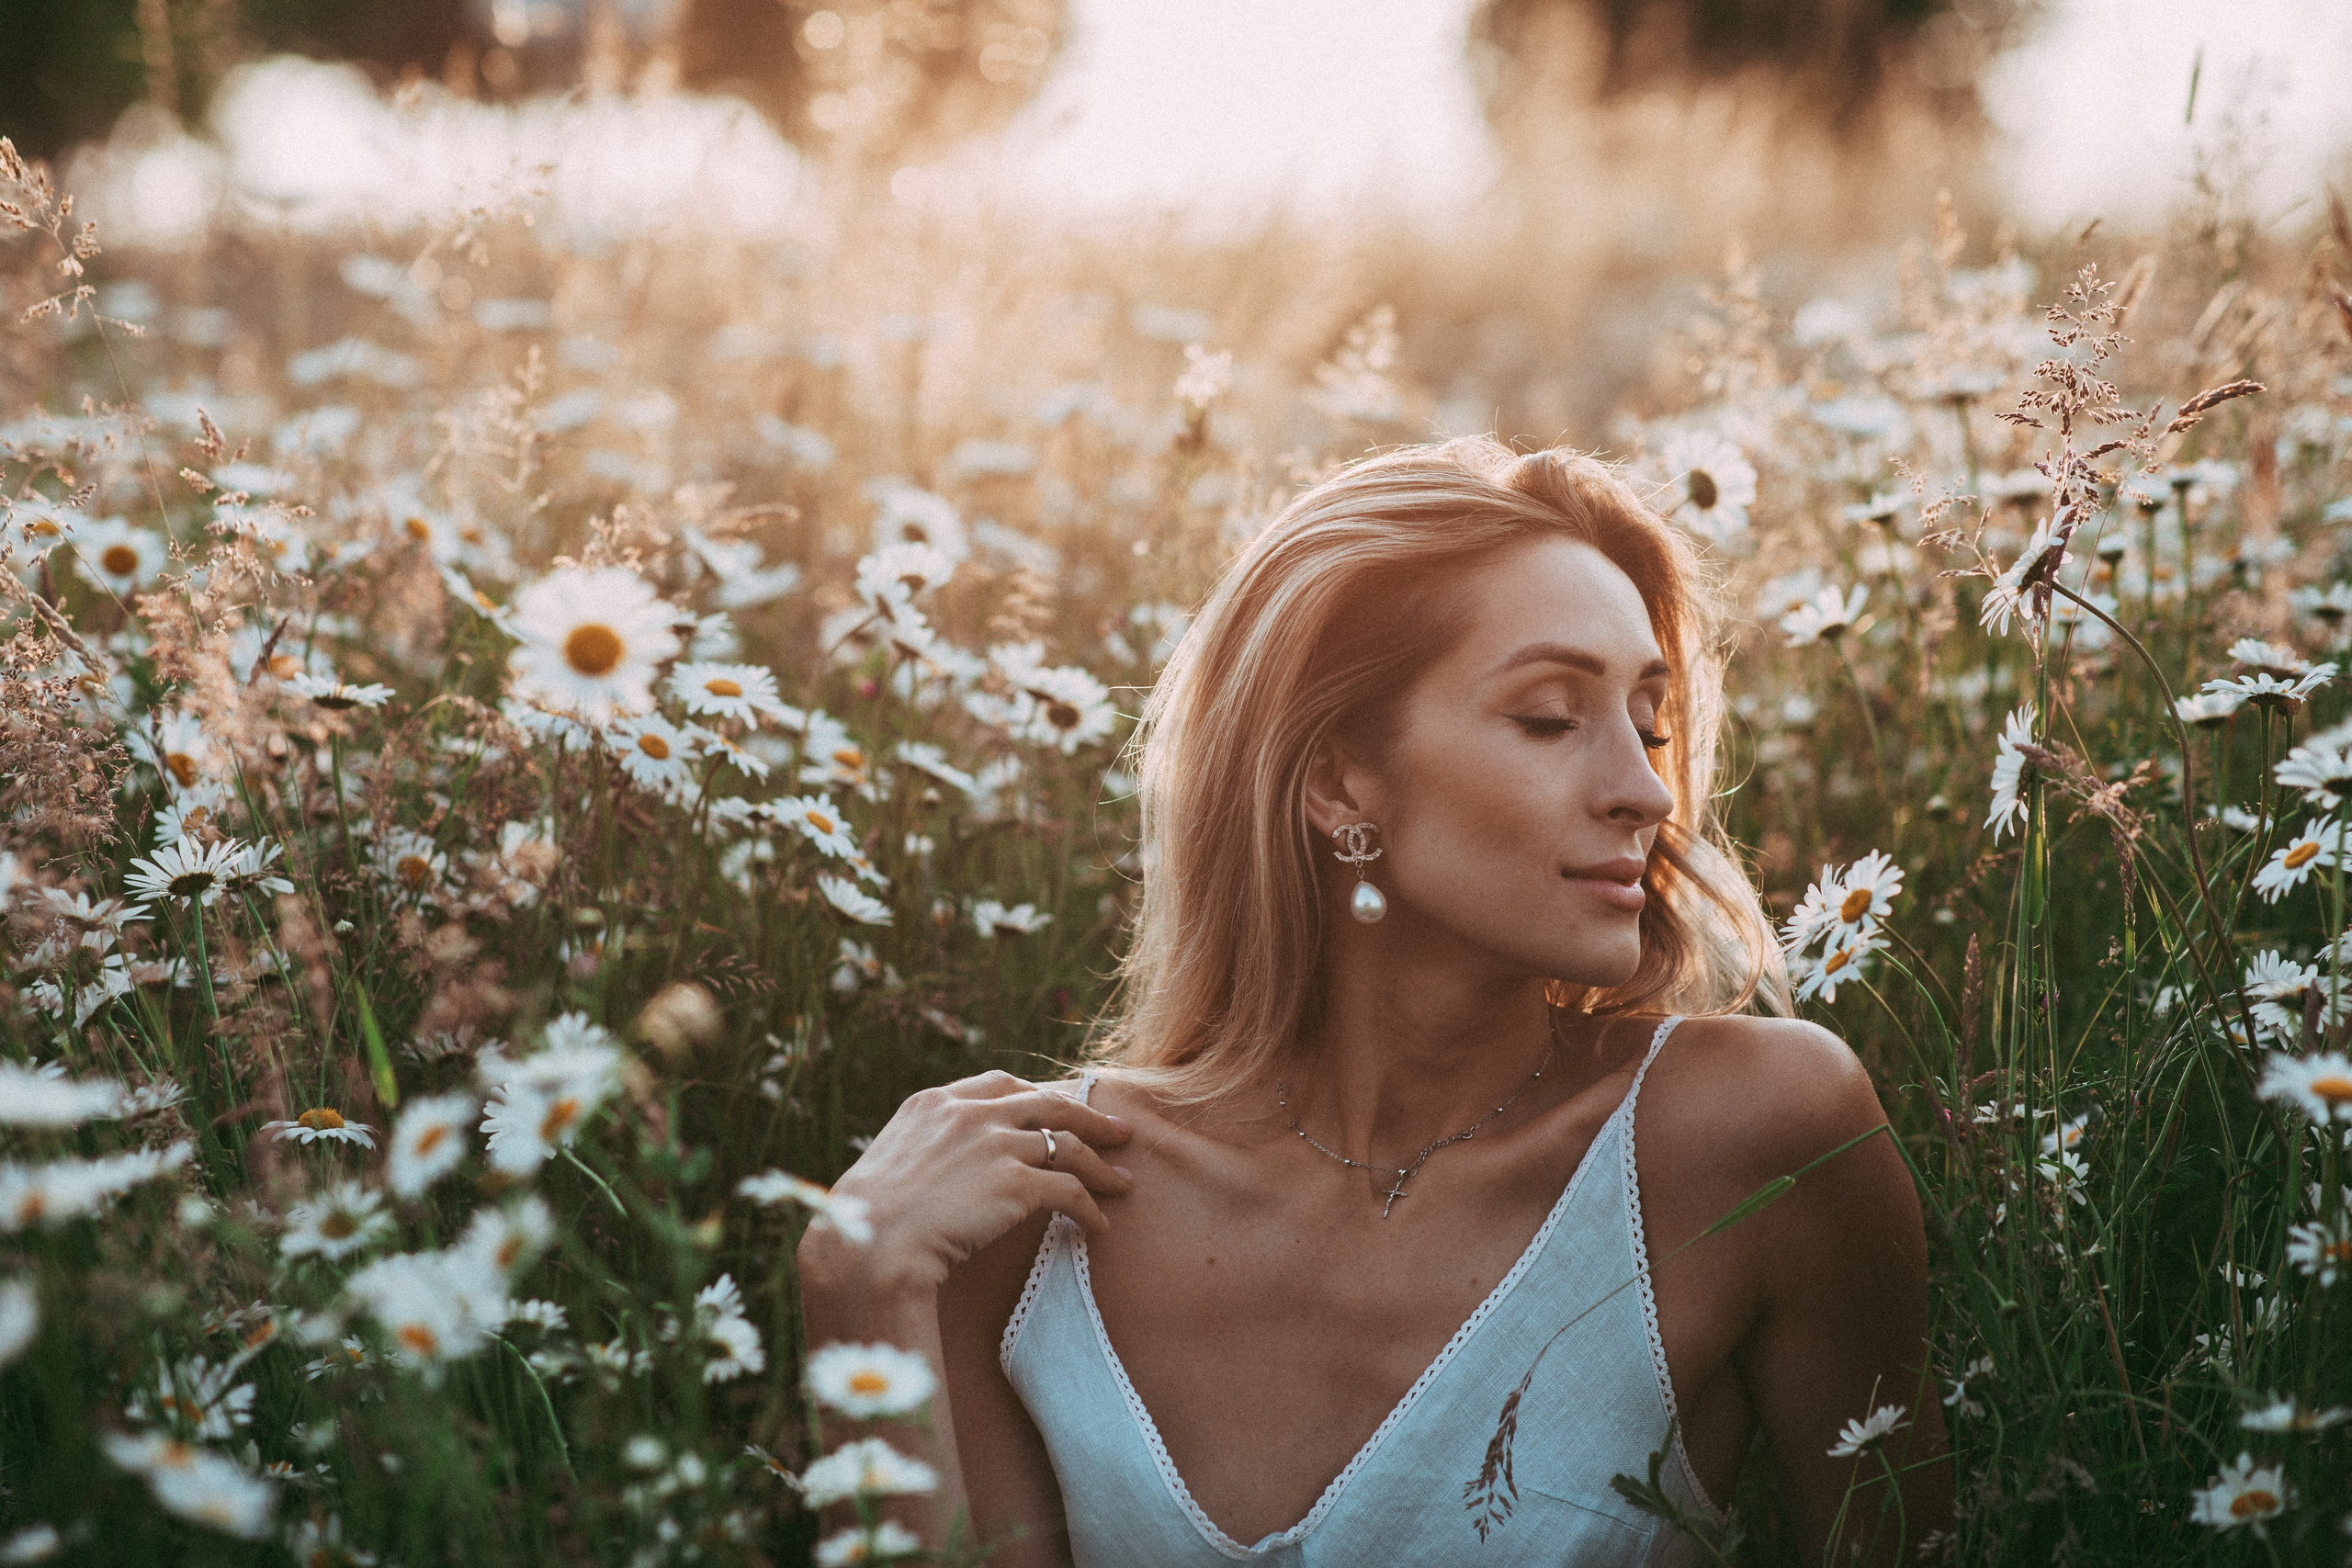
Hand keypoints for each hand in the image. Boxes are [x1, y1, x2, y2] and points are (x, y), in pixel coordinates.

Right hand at [821, 1070, 1134, 1292]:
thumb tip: (940, 1167)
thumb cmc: (867, 1221)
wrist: (870, 1246)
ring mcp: (996, 1144)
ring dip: (1102, 1165)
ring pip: (1069, 1146)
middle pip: (1048, 1104)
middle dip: (1089, 1117)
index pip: (1000, 1084)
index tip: (1057, 1107)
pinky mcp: (1017, 1181)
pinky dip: (1090, 1207)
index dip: (1036, 1095)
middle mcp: (970, 1114)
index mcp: (935, 1103)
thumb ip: (922, 1149)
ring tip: (1123, 1183)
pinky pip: (1070, 1190)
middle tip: (1118, 1132)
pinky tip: (1097, 1226)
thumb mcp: (888, 1162)